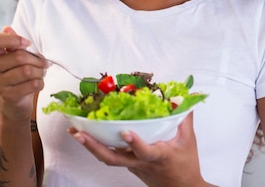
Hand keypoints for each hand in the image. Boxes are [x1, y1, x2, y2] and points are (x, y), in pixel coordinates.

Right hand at [0, 26, 46, 121]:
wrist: (12, 104)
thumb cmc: (14, 74)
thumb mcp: (11, 57)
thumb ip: (11, 42)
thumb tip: (8, 28)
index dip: (12, 39)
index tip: (27, 43)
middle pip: (19, 56)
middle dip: (37, 59)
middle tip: (44, 62)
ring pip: (27, 71)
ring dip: (41, 71)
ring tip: (42, 72)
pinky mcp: (7, 96)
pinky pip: (32, 84)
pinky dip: (40, 82)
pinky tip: (38, 83)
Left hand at [69, 112, 214, 186]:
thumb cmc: (185, 165)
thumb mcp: (189, 140)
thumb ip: (185, 117)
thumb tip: (187, 98)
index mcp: (158, 156)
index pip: (145, 152)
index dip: (134, 143)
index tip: (126, 132)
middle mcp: (140, 162)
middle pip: (113, 158)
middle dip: (93, 146)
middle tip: (79, 133)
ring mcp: (132, 165)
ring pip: (108, 158)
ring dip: (90, 146)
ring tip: (76, 132)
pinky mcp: (129, 165)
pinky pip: (111, 156)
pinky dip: (99, 146)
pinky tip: (89, 135)